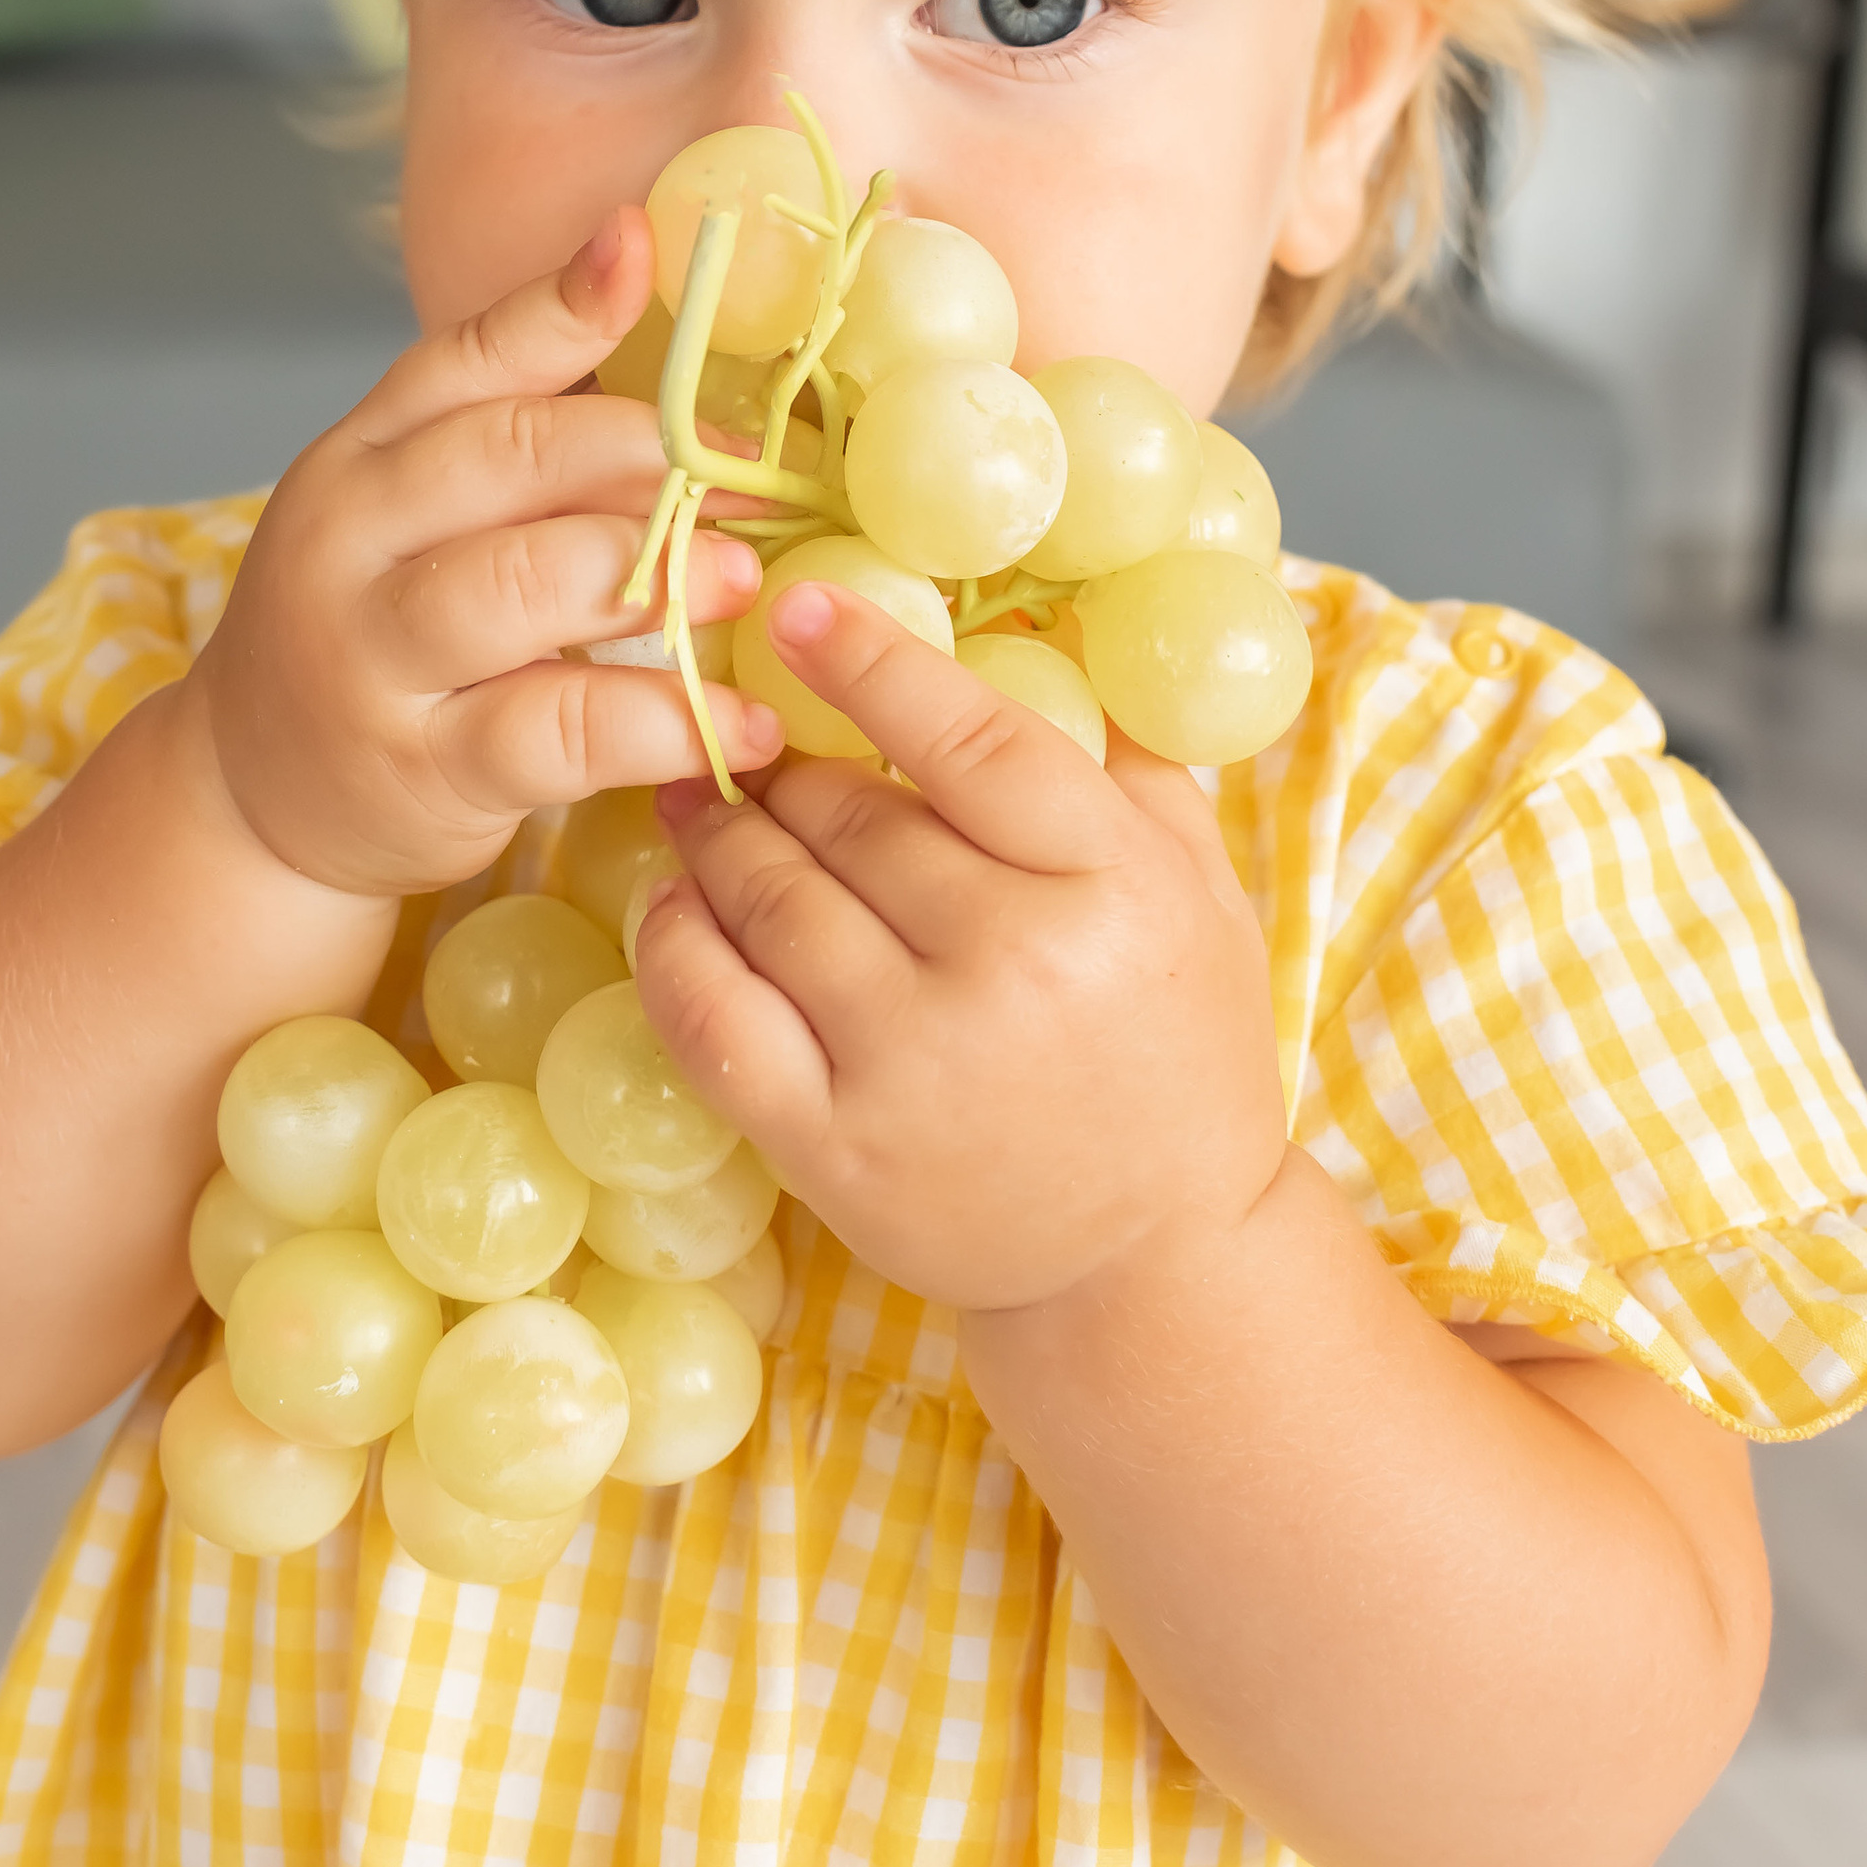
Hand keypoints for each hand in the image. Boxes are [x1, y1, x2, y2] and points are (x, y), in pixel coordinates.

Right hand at [183, 210, 781, 901]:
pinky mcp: (424, 768)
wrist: (255, 797)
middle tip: (755, 477)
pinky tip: (741, 728)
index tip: (645, 247)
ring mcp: (376, 655)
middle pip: (506, 457)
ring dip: (653, 574)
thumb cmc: (375, 633)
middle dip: (649, 456)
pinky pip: (559, 732)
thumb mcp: (414, 516)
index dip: (562, 303)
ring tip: (745, 580)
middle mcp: (353, 538)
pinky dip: (666, 726)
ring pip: (522, 585)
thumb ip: (520, 437)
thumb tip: (674, 344)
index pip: (464, 357)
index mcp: (362, 454)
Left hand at [633, 582, 1289, 1316]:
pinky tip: (670, 903)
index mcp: (1111, 886)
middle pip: (853, 818)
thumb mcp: (1195, 889)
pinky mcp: (837, 1148)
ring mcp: (914, 1063)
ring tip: (696, 799)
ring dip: (717, 837)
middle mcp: (1012, 966)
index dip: (872, 664)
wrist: (1157, 1261)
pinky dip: (674, 947)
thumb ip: (1121, 762)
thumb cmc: (1175, 1048)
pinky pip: (715, 1018)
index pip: (970, 742)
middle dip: (787, 765)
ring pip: (772, 901)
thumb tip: (1034, 623)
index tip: (796, 606)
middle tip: (745, 734)